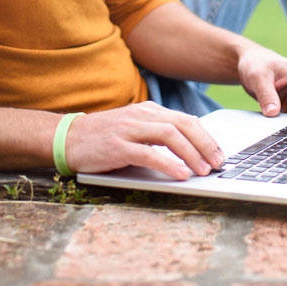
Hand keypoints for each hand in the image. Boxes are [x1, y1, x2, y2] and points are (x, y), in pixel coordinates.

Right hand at [64, 102, 225, 180]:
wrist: (67, 138)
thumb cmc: (103, 139)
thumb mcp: (134, 130)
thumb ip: (158, 135)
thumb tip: (190, 151)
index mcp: (149, 111)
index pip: (186, 120)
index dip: (206, 137)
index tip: (220, 154)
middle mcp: (141, 116)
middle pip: (182, 124)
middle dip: (205, 144)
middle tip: (218, 163)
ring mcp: (128, 129)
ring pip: (169, 135)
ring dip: (191, 153)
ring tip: (203, 170)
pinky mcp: (117, 146)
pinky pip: (147, 153)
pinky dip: (167, 163)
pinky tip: (180, 174)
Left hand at [237, 45, 286, 118]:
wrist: (246, 62)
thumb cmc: (255, 62)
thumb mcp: (257, 76)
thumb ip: (266, 94)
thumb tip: (273, 113)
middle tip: (280, 125)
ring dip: (286, 121)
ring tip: (271, 119)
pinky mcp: (286, 104)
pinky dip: (281, 122)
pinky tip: (271, 121)